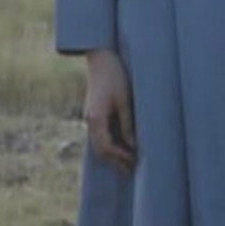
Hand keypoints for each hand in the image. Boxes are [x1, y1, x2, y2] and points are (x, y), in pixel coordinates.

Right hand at [83, 49, 135, 169]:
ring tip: (128, 161)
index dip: (120, 157)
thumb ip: (127, 123)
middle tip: (132, 168)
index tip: (135, 160)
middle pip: (99, 150)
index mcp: (96, 117)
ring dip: (111, 154)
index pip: (106, 146)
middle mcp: (89, 120)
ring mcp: (89, 117)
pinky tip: (120, 146)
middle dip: (115, 161)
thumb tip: (133, 145)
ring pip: (97, 144)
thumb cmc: (115, 75)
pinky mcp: (93, 113)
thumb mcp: (125, 99)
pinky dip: (108, 145)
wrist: (101, 58)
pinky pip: (98, 135)